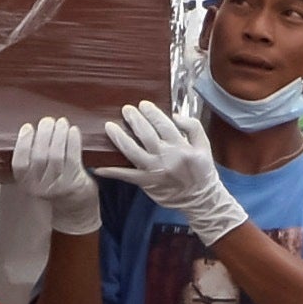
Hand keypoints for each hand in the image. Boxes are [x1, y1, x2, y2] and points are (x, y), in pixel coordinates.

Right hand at [11, 113, 100, 235]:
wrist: (73, 204)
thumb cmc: (52, 181)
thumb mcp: (35, 174)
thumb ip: (30, 156)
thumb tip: (33, 127)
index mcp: (25, 183)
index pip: (20, 163)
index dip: (23, 143)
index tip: (28, 127)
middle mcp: (39, 187)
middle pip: (40, 156)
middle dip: (44, 134)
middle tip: (47, 120)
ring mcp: (57, 186)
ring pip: (57, 156)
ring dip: (59, 135)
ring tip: (61, 122)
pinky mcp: (74, 182)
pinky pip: (73, 158)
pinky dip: (73, 142)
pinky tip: (73, 130)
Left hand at [100, 101, 246, 246]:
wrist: (201, 199)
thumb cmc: (202, 171)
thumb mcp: (204, 145)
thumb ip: (192, 127)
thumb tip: (175, 115)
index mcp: (181, 147)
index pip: (164, 124)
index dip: (152, 113)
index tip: (143, 104)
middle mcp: (167, 158)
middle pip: (146, 135)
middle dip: (134, 120)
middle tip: (125, 109)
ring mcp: (154, 171)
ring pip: (133, 152)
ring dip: (119, 138)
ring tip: (110, 127)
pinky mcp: (147, 183)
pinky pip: (126, 176)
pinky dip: (112, 171)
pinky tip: (98, 166)